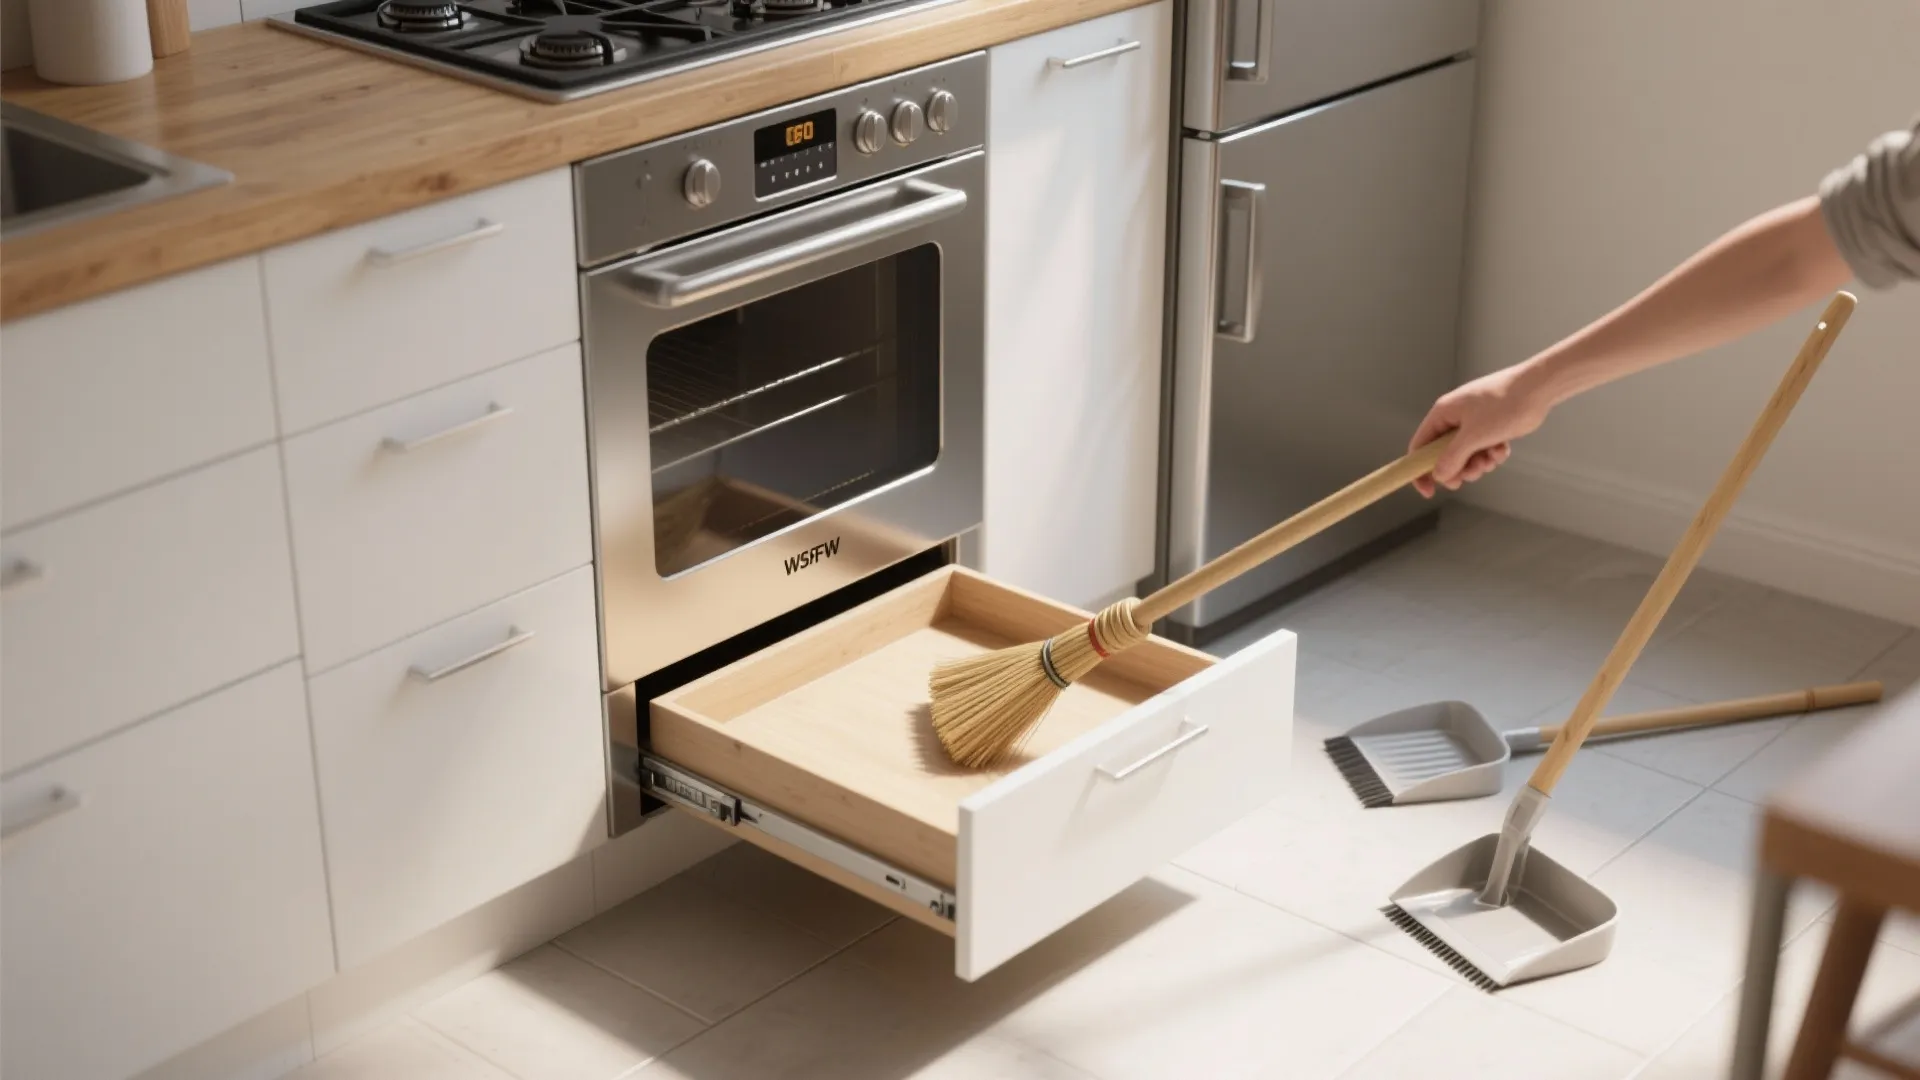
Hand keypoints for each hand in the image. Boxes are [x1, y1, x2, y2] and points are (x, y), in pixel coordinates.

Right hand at [1408, 364, 1549, 497]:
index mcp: (1442, 414)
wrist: (1538, 388)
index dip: (1420, 470)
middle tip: (1471, 475)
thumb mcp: (1473, 436)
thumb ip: (1452, 458)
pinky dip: (1491, 454)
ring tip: (1491, 458)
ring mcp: (1473, 422)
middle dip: (1458, 468)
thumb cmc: (1504, 404)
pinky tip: (1502, 448)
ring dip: (1478, 463)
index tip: (1429, 491)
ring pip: (1466, 455)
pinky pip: (1483, 449)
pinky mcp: (1490, 426)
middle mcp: (1454, 418)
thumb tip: (1439, 475)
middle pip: (1444, 455)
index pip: (1419, 446)